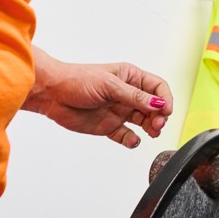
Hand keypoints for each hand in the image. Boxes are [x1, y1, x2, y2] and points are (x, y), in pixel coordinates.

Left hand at [24, 47, 172, 147]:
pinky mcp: (109, 126)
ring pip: (143, 121)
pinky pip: (126, 135)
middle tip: (157, 124)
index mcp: (130, 77)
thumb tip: (158, 103)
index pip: (157, 87)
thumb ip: (134, 97)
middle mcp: (127, 94)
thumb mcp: (109, 85)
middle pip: (154, 106)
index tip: (166, 110)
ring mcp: (119, 111)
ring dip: (150, 128)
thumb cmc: (77, 80)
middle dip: (159, 116)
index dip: (165, 99)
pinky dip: (132, 140)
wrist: (52, 94)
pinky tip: (132, 140)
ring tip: (151, 132)